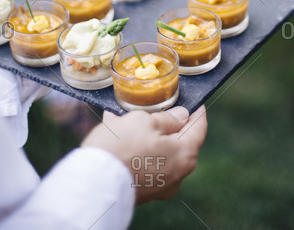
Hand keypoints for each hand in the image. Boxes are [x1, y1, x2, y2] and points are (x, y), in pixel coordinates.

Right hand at [82, 105, 207, 203]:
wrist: (94, 184)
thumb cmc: (121, 147)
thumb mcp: (144, 121)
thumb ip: (167, 118)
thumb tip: (182, 116)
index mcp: (184, 155)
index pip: (199, 128)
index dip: (197, 111)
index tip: (195, 101)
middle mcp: (178, 174)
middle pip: (179, 141)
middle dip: (166, 123)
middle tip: (155, 107)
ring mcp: (161, 186)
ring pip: (160, 152)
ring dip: (147, 134)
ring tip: (125, 118)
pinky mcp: (145, 191)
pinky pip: (147, 164)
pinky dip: (138, 149)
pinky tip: (119, 135)